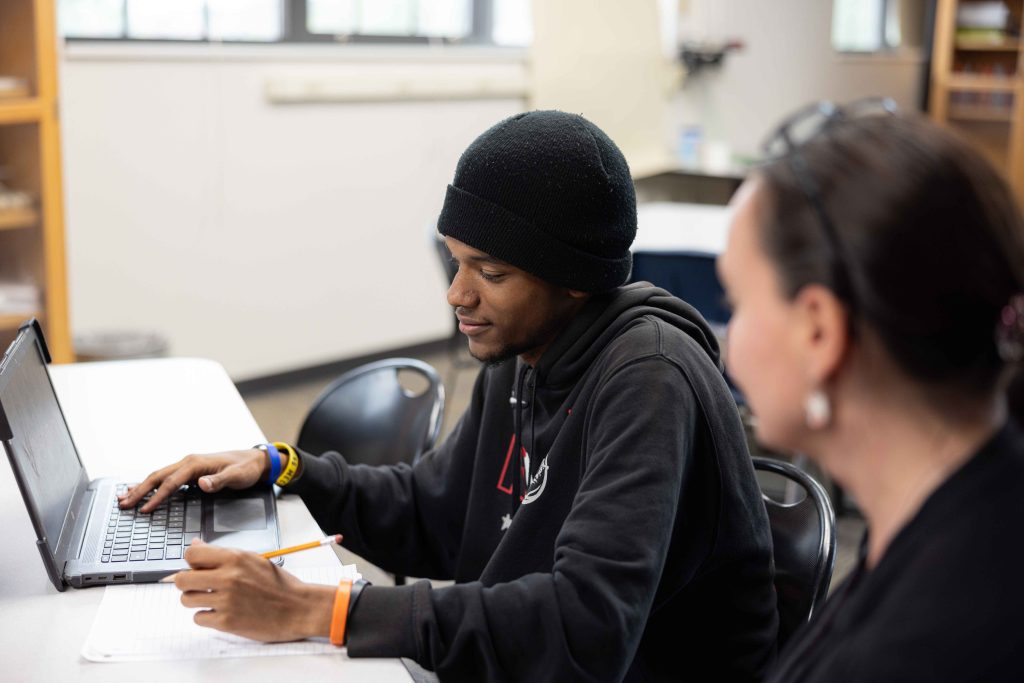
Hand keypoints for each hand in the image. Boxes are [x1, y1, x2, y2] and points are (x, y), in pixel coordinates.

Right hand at [118, 449, 268, 512]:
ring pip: (159, 476)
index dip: (157, 496)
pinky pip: (167, 477)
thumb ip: (219, 480)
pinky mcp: (190, 471)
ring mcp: (188, 465)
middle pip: (158, 476)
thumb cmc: (247, 468)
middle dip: (140, 490)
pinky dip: (152, 484)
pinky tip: (142, 490)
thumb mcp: (237, 475)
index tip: (145, 508)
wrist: (255, 460)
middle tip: (124, 504)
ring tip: (124, 498)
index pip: (172, 482)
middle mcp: (189, 462)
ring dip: (141, 487)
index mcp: (197, 463)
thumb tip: (202, 483)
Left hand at [174, 540, 334, 641]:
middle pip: (182, 579)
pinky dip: (207, 616)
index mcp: (234, 558)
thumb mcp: (253, 560)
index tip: (198, 567)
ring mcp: (226, 601)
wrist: (298, 608)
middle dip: (187, 582)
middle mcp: (227, 577)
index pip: (191, 555)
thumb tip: (196, 545)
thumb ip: (223, 554)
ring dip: (196, 600)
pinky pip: (198, 618)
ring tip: (212, 600)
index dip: (192, 562)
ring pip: (186, 600)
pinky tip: (221, 612)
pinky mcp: (226, 622)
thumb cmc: (278, 584)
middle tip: (200, 586)